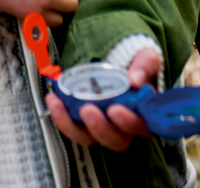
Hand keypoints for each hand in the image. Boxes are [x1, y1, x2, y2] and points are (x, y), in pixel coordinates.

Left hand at [46, 48, 160, 151]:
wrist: (117, 59)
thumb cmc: (135, 65)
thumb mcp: (146, 58)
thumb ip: (145, 65)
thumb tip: (136, 78)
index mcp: (143, 114)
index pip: (141, 127)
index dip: (128, 123)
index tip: (115, 110)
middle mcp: (124, 127)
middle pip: (116, 140)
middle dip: (100, 128)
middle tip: (87, 110)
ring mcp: (103, 125)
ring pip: (90, 139)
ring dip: (73, 125)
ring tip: (61, 105)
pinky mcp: (84, 122)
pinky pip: (73, 128)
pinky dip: (62, 117)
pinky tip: (53, 100)